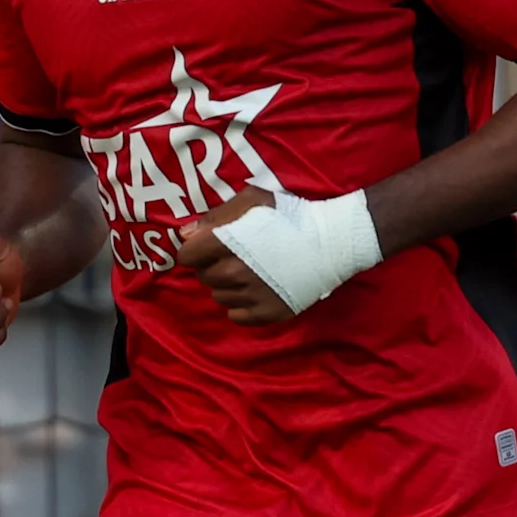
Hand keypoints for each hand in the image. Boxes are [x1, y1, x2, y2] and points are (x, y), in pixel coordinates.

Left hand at [174, 189, 297, 327]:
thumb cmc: (289, 216)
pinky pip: (236, 316)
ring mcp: (251, 296)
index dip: (198, 250)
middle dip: (214, 266)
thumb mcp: (253, 200)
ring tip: (250, 273)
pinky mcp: (267, 313)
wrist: (331, 242)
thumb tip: (185, 235)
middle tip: (238, 257)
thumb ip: (215, 216)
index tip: (213, 246)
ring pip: (219, 297)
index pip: (188, 256)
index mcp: (227, 242)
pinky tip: (257, 291)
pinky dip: (241, 306)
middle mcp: (235, 272)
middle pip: (204, 277)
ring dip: (228, 286)